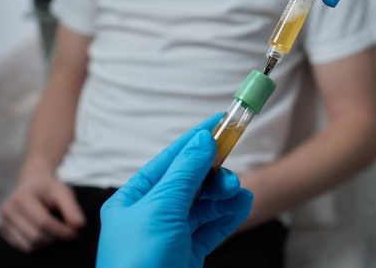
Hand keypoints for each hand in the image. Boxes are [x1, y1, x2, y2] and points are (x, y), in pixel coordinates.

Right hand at [0, 172, 85, 251]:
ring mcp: (3, 222)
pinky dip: (39, 245)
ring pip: (30, 245)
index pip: (43, 222)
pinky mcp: (4, 232)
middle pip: (36, 236)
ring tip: (57, 231)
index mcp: (21, 198)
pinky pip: (24, 247)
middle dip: (56, 238)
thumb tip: (79, 226)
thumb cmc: (49, 187)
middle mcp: (8, 210)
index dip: (62, 231)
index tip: (76, 232)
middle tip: (69, 233)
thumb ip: (72, 208)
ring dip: (48, 243)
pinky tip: (46, 233)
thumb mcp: (63, 192)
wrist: (33, 183)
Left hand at [96, 114, 252, 267]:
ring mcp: (171, 234)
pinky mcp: (188, 253)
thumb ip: (185, 173)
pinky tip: (241, 205)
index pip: (170, 159)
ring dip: (223, 195)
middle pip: (190, 181)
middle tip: (231, 171)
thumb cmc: (139, 262)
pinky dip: (227, 215)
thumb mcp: (161, 210)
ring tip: (238, 192)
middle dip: (213, 173)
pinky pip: (211, 227)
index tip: (221, 121)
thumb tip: (202, 140)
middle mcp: (152, 213)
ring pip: (204, 204)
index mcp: (133, 198)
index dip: (196, 139)